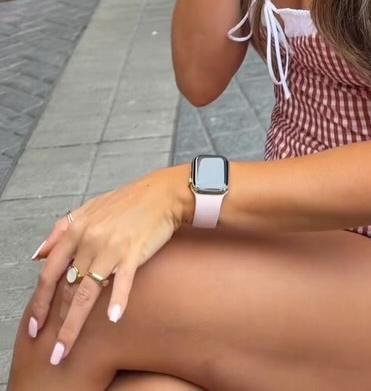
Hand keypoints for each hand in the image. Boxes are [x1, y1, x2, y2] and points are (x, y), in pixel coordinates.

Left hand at [27, 167, 189, 361]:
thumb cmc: (127, 203)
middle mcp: (90, 238)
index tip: (35, 326)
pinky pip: (123, 280)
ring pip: (86, 291)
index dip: (40, 301)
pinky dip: (117, 300)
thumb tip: (38, 255)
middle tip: (53, 351)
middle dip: (57, 322)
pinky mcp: (134, 251)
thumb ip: (61, 230)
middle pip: (66, 288)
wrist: (162, 193)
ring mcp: (111, 246)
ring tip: (67, 348)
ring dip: (75, 324)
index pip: (50, 272)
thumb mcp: (89, 209)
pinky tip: (113, 317)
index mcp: (77, 229)